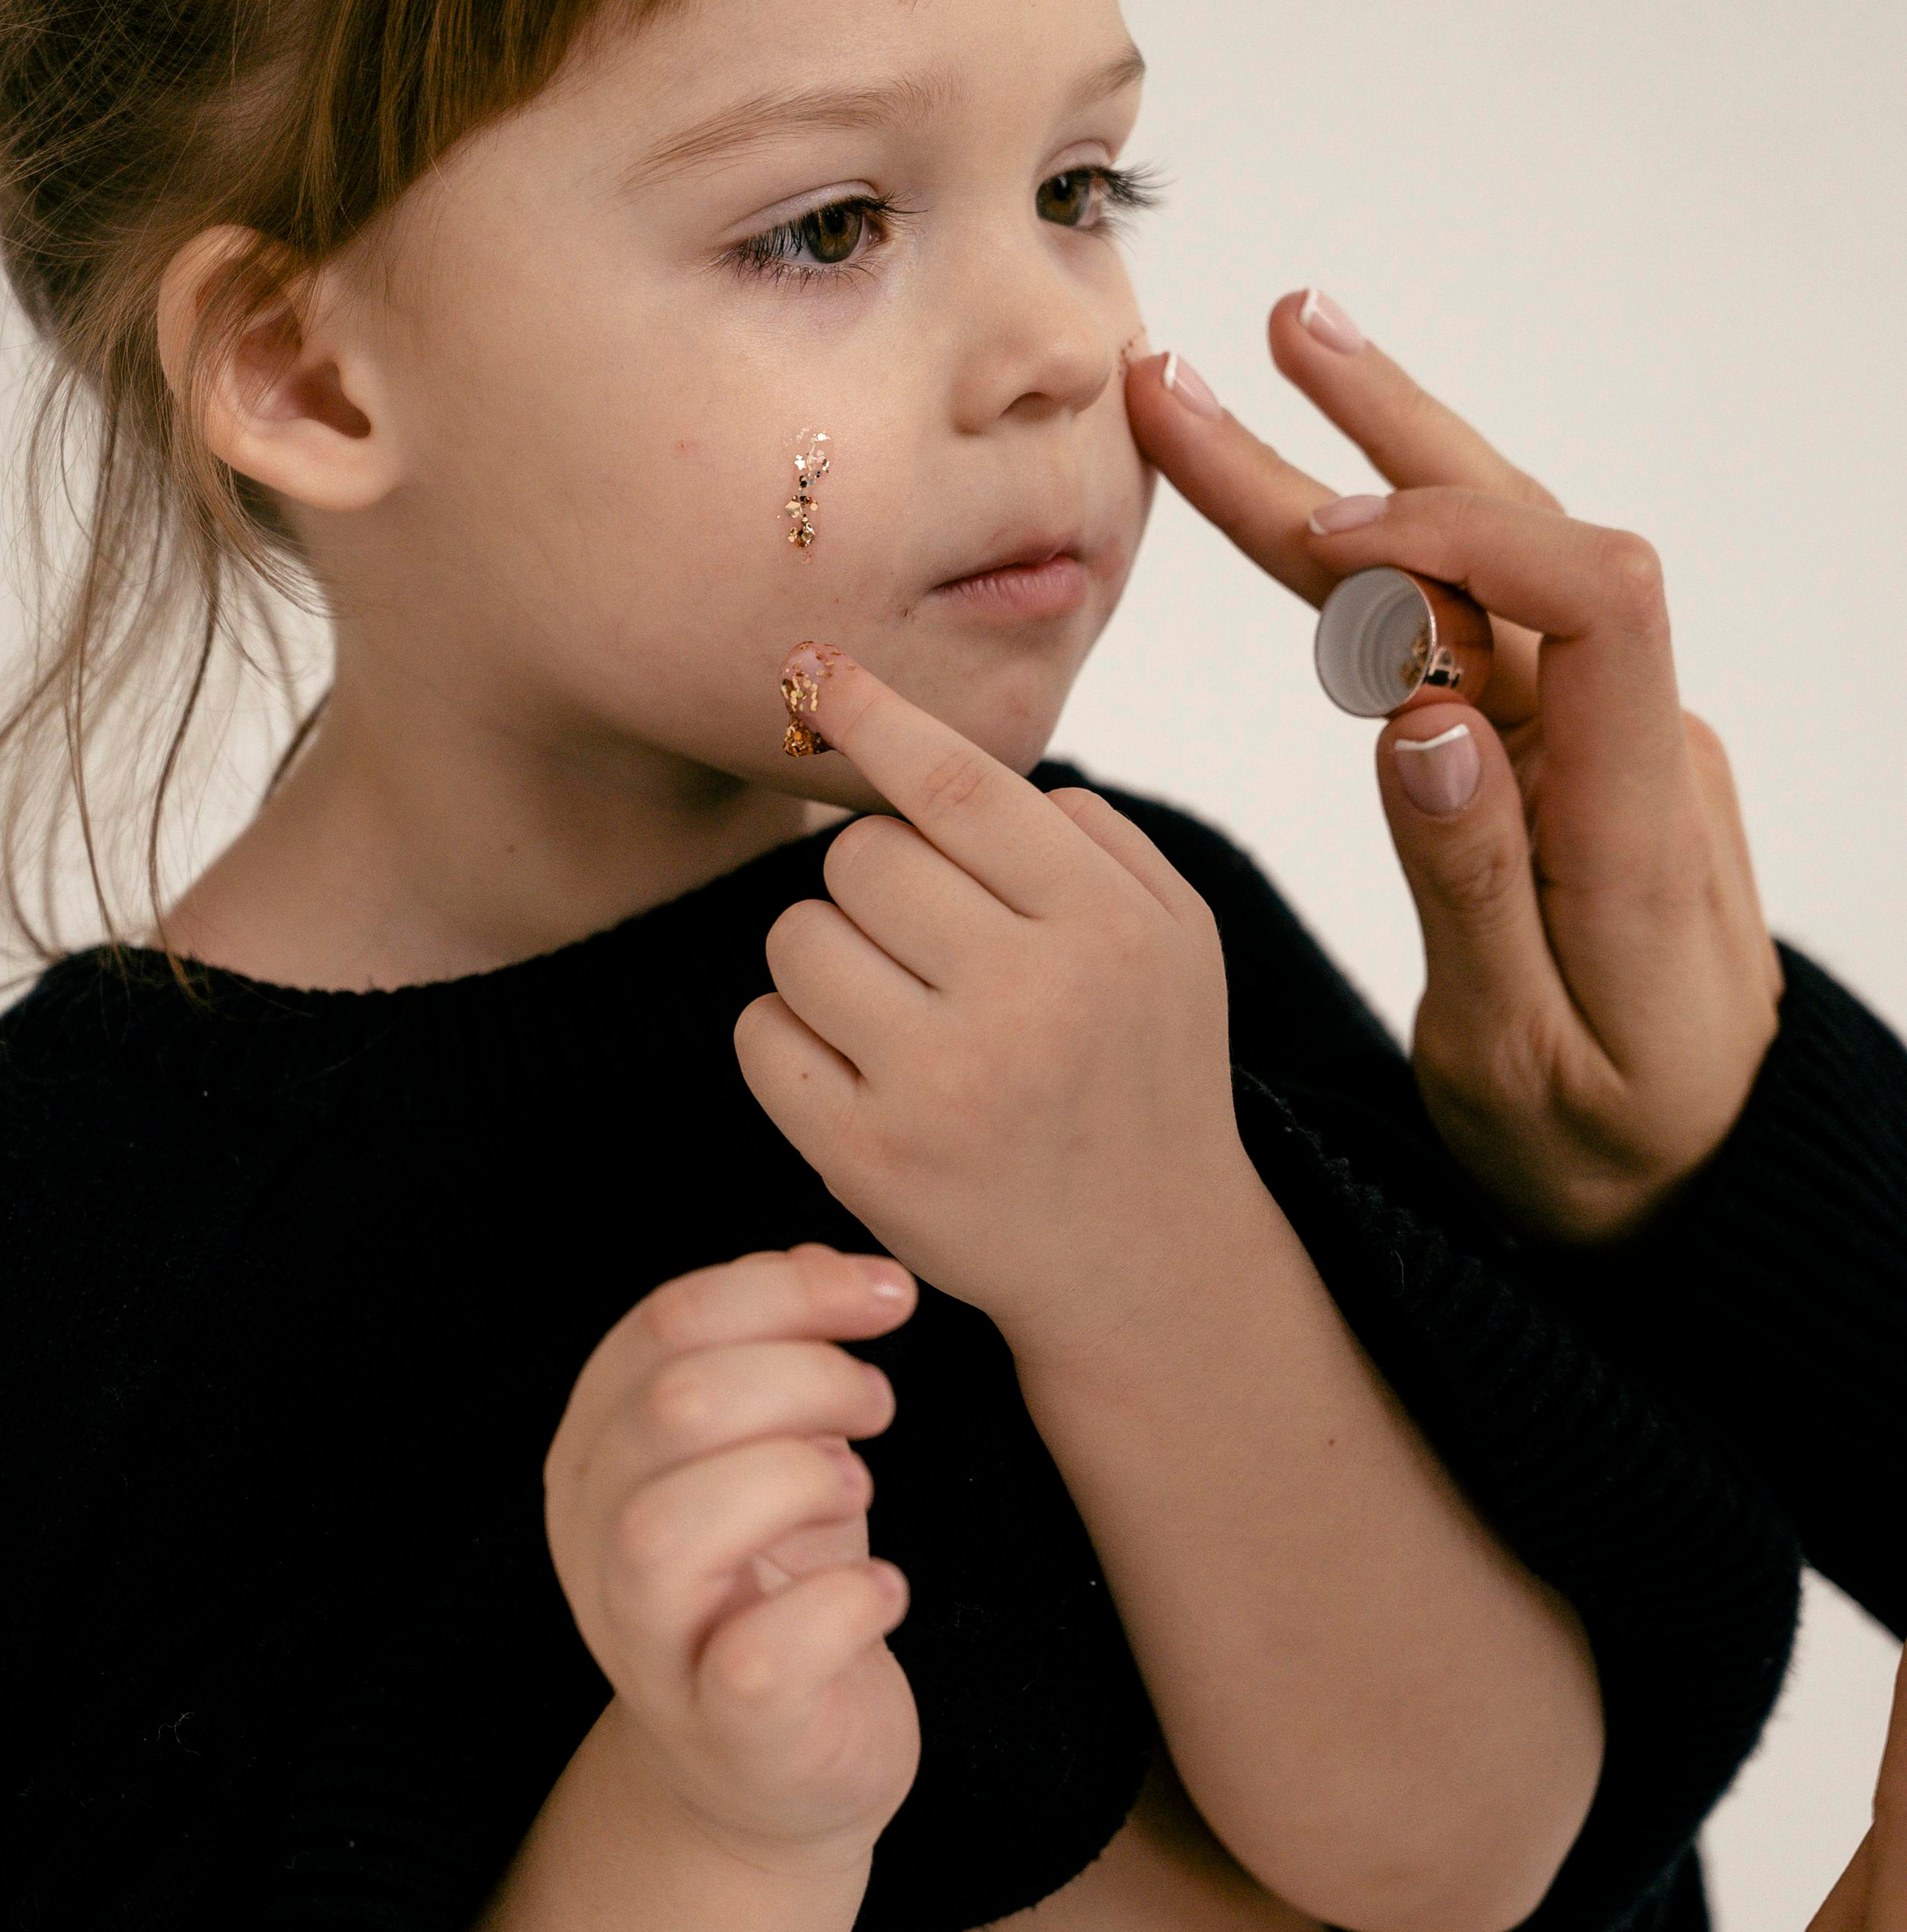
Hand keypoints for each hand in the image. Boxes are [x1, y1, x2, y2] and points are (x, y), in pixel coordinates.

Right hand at [544, 1244, 920, 1872]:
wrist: (774, 1773)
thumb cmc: (776, 1585)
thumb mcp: (772, 1451)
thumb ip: (779, 1351)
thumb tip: (826, 1258)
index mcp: (599, 1451)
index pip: (664, 1323)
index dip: (788, 1288)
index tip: (886, 1295)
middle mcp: (595, 1544)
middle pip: (672, 1406)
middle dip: (804, 1377)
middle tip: (874, 1406)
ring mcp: (647, 1647)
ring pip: (672, 1528)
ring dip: (798, 1480)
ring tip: (857, 1489)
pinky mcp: (722, 1733)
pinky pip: (761, 1660)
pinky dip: (844, 1604)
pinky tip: (881, 1590)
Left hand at [735, 652, 1243, 1359]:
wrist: (1145, 1259)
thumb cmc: (1141, 1072)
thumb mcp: (1171, 939)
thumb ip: (1087, 834)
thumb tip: (947, 749)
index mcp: (1104, 925)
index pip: (955, 785)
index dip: (875, 716)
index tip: (818, 672)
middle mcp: (1028, 999)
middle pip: (858, 858)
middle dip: (869, 885)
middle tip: (918, 941)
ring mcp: (943, 1085)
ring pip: (796, 939)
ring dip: (823, 959)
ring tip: (890, 1008)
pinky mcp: (869, 1159)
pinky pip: (761, 1034)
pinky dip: (787, 1038)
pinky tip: (852, 1069)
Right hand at [1127, 295, 1782, 1242]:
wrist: (1703, 1184)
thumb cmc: (1609, 1149)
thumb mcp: (1520, 1060)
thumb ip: (1469, 881)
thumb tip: (1418, 712)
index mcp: (1628, 818)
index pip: (1588, 593)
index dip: (1453, 541)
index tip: (1323, 541)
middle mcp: (1631, 747)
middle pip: (1522, 536)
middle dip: (1377, 437)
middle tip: (1246, 349)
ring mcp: (1606, 741)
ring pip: (1491, 563)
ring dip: (1378, 459)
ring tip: (1281, 351)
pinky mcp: (1571, 757)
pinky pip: (1479, 626)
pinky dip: (1389, 555)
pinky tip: (1327, 503)